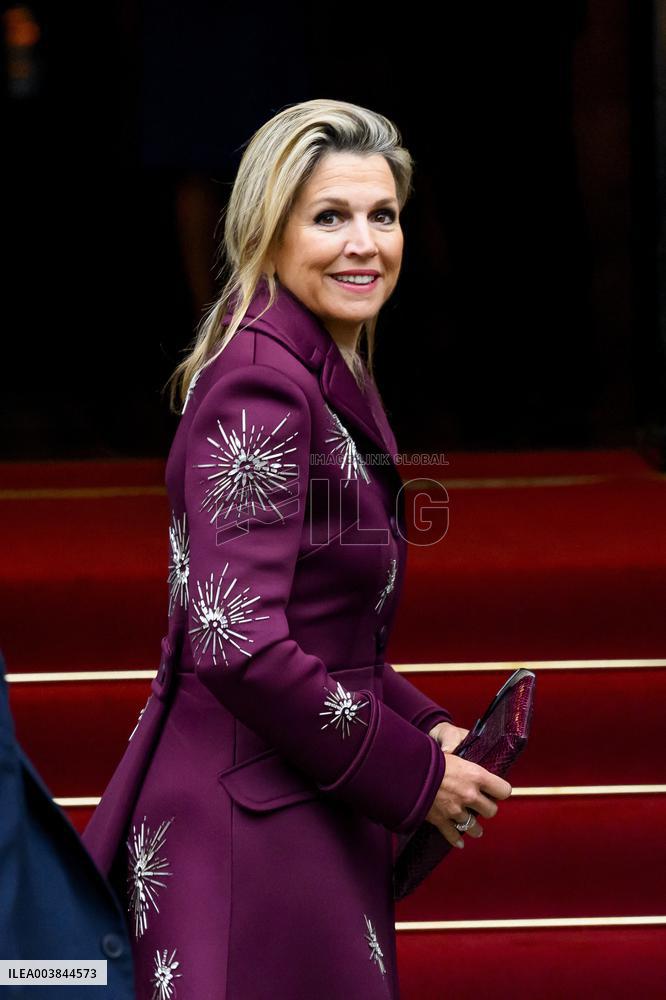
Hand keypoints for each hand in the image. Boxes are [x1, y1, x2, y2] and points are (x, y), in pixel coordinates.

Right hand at [425, 724, 512, 849]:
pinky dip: (455, 839)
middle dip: (487, 808)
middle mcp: (469, 795)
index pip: (503, 790)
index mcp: (475, 776)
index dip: (500, 790)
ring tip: (475, 828)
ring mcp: (455, 810)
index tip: (495, 790)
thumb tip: (467, 755)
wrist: (406, 771)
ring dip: (474, 827)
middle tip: (482, 805)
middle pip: (491, 811)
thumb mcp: (451, 751)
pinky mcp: (441, 820)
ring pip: (474, 827)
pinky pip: (453, 835)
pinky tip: (460, 842)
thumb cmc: (429, 757)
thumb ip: (462, 761)